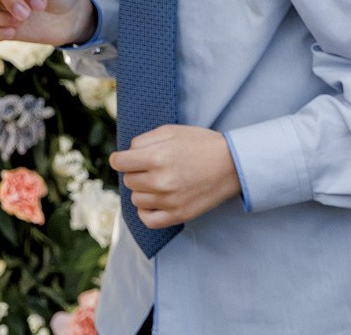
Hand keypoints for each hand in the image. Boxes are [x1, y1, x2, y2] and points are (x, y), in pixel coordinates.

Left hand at [108, 126, 239, 229]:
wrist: (231, 164)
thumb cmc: (200, 144)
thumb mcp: (170, 131)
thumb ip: (142, 141)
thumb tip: (125, 154)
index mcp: (156, 157)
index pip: (119, 162)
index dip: (120, 159)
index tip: (125, 159)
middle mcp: (160, 181)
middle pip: (128, 180)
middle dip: (135, 172)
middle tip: (151, 167)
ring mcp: (169, 201)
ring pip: (136, 199)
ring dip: (142, 190)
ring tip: (157, 182)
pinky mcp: (179, 215)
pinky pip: (148, 220)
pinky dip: (145, 211)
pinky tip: (153, 201)